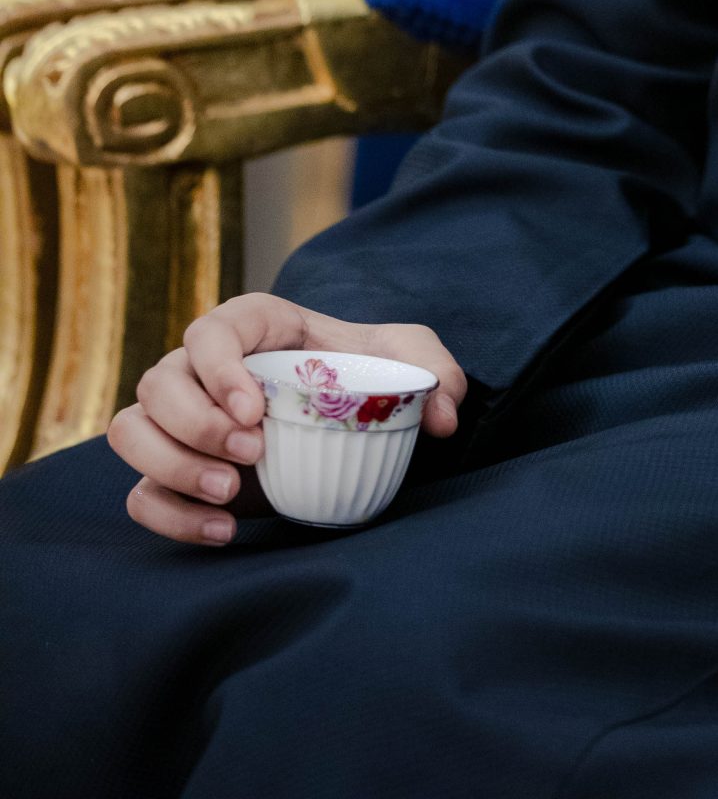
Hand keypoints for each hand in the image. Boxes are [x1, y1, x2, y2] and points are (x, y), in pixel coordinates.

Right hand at [108, 292, 465, 545]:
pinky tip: (221, 530)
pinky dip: (168, 513)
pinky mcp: (177, 472)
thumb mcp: (413, 360)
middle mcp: (205, 369)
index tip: (254, 410)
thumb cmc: (369, 374)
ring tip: (231, 491)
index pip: (212, 327)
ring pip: (132, 429)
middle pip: (159, 380)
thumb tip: (444, 415)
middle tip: (252, 454)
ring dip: (170, 463)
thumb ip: (438, 373)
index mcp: (255, 326)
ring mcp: (184, 422)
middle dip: (194, 422)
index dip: (218, 365)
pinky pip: (140, 491)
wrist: (349, 423)